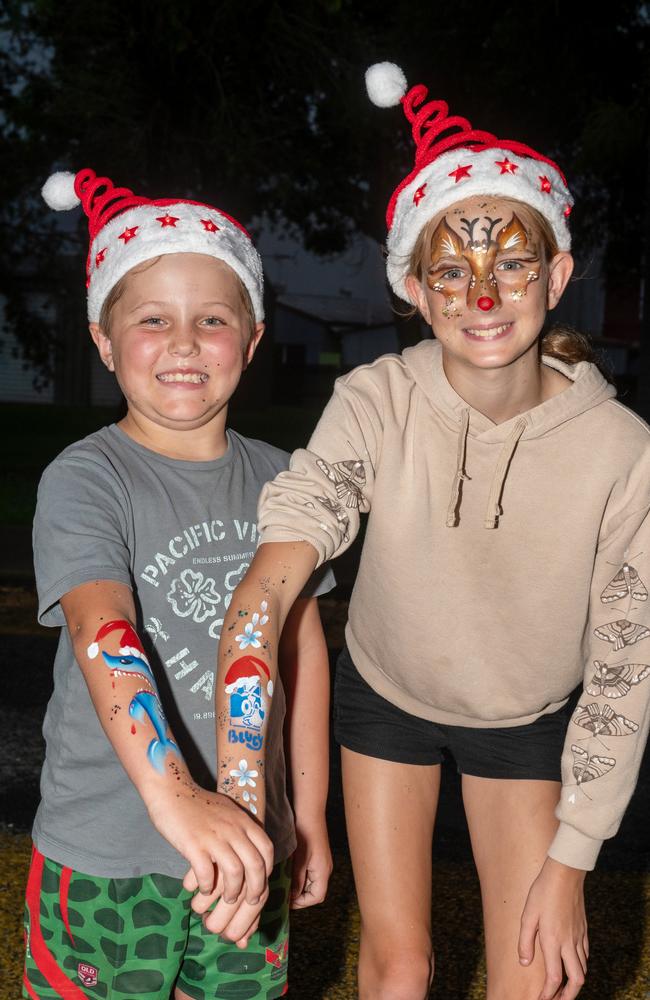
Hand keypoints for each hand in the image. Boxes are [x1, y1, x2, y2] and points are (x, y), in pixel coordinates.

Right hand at [147, 781, 272, 939]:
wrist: (172, 791)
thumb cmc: (198, 805)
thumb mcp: (227, 812)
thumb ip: (240, 828)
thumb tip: (250, 850)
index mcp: (243, 820)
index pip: (266, 848)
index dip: (267, 870)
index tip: (261, 882)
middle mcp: (233, 828)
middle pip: (255, 864)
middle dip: (256, 888)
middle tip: (251, 901)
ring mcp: (214, 836)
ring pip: (235, 872)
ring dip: (233, 892)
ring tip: (228, 899)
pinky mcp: (193, 844)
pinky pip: (206, 873)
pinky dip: (207, 887)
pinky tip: (203, 890)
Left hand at [290, 818, 332, 908]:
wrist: (309, 812)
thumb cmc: (304, 834)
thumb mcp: (299, 860)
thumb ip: (297, 880)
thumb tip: (293, 897)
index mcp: (323, 871)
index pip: (317, 897)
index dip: (302, 902)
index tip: (287, 901)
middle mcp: (325, 868)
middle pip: (315, 891)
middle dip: (299, 895)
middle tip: (283, 893)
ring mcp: (321, 862)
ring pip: (311, 882)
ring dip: (299, 885)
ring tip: (284, 883)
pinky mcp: (317, 856)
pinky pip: (310, 872)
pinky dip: (300, 876)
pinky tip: (288, 871)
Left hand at [518, 857, 588, 999]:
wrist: (565, 873)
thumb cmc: (542, 892)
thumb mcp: (527, 915)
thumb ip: (525, 941)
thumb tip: (524, 963)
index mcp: (552, 941)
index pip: (554, 978)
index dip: (548, 994)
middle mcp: (569, 943)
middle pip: (576, 981)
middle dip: (568, 996)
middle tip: (556, 999)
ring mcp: (579, 936)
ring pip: (583, 968)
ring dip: (574, 982)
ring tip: (563, 985)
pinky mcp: (583, 929)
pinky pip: (585, 954)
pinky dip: (580, 964)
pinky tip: (570, 962)